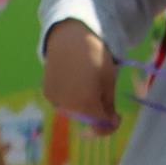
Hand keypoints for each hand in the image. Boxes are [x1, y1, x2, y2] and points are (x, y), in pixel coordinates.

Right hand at [42, 18, 120, 136]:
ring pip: (75, 111)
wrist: (70, 37)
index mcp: (86, 104)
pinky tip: (74, 80)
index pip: (100, 127)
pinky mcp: (47, 93)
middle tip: (102, 90)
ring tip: (87, 82)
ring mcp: (55, 100)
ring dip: (83, 105)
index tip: (118, 115)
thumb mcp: (109, 80)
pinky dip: (70, 97)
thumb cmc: (95, 56)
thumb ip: (109, 105)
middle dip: (97, 111)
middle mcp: (68, 107)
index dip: (111, 125)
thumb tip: (111, 122)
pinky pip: (63, 102)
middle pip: (87, 118)